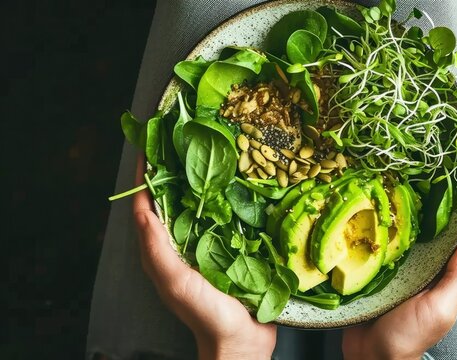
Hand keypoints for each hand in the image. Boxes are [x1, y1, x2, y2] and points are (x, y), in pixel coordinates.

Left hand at [132, 154, 275, 359]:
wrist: (242, 341)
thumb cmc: (206, 315)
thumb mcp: (176, 282)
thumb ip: (157, 249)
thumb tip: (141, 209)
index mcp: (162, 250)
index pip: (147, 205)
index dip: (146, 176)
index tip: (149, 145)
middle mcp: (181, 243)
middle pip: (172, 199)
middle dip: (174, 170)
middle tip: (183, 138)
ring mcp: (205, 245)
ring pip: (198, 205)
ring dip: (201, 179)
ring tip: (210, 151)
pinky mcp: (230, 248)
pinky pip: (224, 218)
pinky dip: (226, 198)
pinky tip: (238, 183)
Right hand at [342, 191, 456, 359]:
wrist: (371, 356)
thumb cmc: (407, 338)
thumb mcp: (440, 309)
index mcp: (451, 277)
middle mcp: (433, 268)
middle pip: (446, 228)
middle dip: (448, 200)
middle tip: (445, 171)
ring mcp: (409, 267)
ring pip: (420, 230)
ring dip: (421, 206)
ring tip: (418, 180)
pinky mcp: (386, 268)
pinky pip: (393, 240)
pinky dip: (394, 221)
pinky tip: (387, 206)